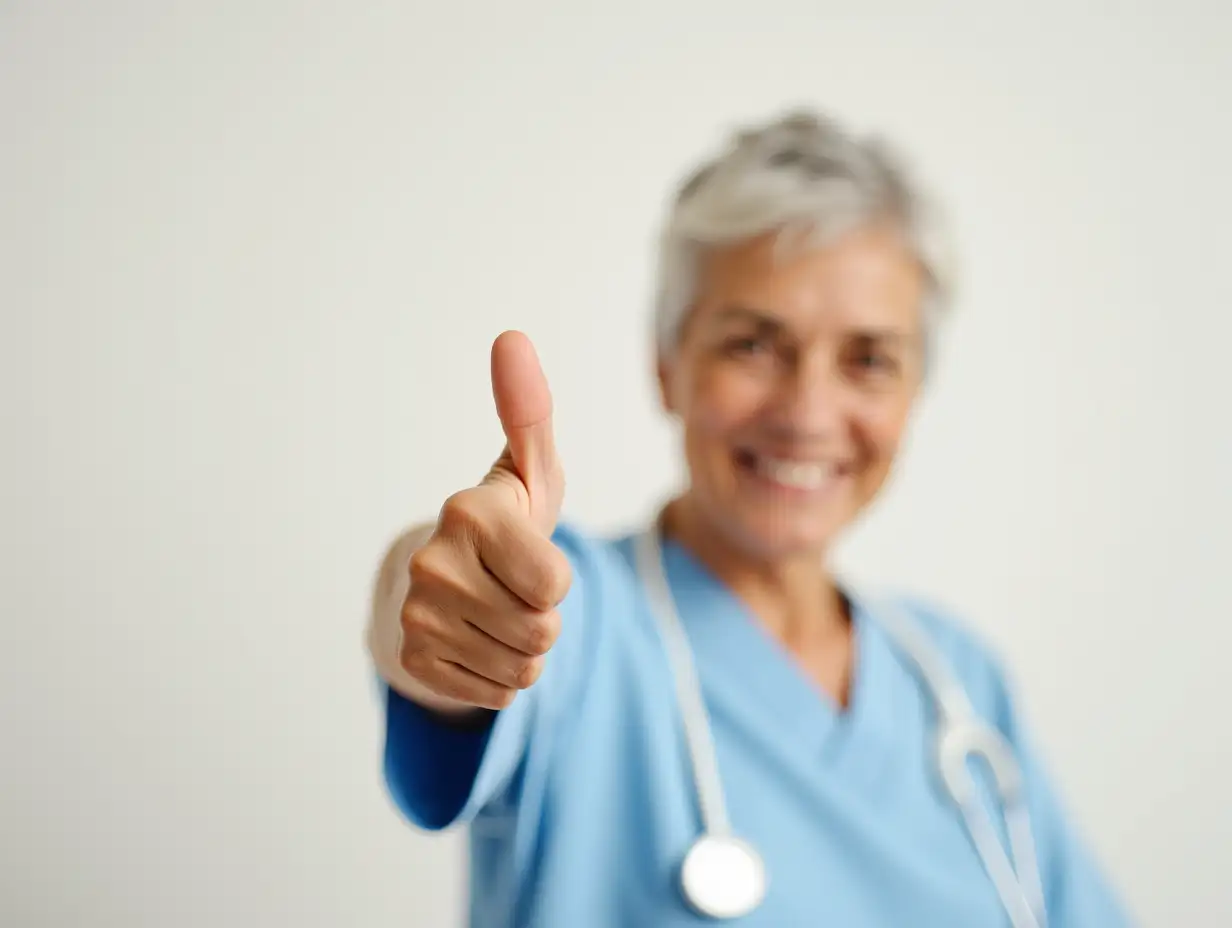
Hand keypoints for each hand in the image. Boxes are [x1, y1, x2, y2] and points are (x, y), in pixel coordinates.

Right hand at [398, 331, 570, 710]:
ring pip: (523, 667)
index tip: (526, 553)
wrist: (449, 579)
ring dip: (524, 649)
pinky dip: (499, 674)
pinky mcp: (412, 661)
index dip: (557, 578)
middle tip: (512, 589)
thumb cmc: (506, 521)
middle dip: (543, 617)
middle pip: (542, 631)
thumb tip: (511, 337)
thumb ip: (530, 413)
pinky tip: (477, 641)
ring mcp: (415, 616)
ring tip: (497, 613)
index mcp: (468, 514)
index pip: (554, 584)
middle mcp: (431, 564)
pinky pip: (496, 693)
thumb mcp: (531, 472)